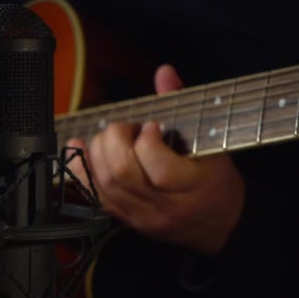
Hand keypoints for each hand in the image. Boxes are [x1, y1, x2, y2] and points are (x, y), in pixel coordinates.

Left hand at [67, 65, 244, 254]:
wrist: (219, 225)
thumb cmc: (215, 180)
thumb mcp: (211, 142)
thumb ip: (182, 105)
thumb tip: (164, 72)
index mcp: (193, 185)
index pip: (159, 168)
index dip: (147, 140)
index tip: (151, 126)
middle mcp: (164, 205)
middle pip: (121, 173)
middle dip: (114, 140)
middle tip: (125, 130)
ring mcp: (141, 215)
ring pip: (103, 185)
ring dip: (97, 152)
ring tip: (110, 139)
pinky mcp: (125, 219)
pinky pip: (93, 197)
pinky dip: (80, 171)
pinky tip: (79, 151)